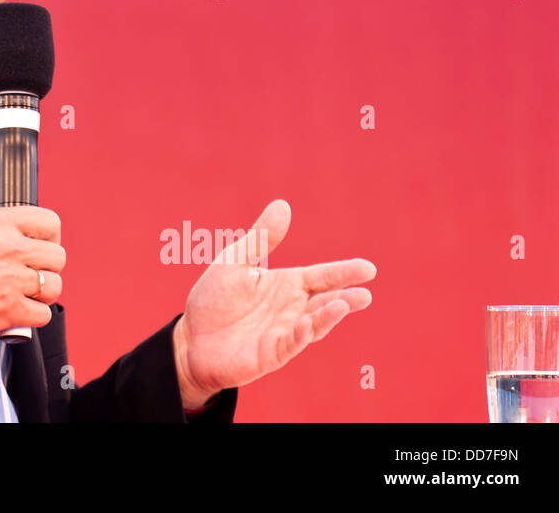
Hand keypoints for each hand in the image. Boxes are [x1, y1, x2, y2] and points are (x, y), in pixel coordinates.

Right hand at [0, 205, 65, 341]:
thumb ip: (1, 232)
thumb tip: (25, 240)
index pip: (49, 222)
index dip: (50, 237)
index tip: (44, 245)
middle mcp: (10, 248)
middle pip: (58, 256)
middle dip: (47, 267)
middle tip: (31, 274)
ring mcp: (12, 279)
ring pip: (55, 286)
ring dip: (42, 293)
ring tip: (23, 293)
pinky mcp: (10, 310)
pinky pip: (43, 314)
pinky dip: (32, 316)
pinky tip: (16, 311)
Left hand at [172, 199, 375, 407]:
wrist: (191, 337)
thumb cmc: (215, 299)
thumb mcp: (235, 261)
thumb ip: (262, 238)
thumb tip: (283, 205)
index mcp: (287, 285)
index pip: (321, 277)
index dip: (344, 273)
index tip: (368, 269)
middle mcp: (292, 309)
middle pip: (325, 302)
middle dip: (345, 298)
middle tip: (365, 293)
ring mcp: (284, 333)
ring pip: (313, 325)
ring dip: (328, 316)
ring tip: (342, 304)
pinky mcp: (271, 354)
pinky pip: (290, 345)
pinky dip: (300, 336)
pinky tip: (305, 325)